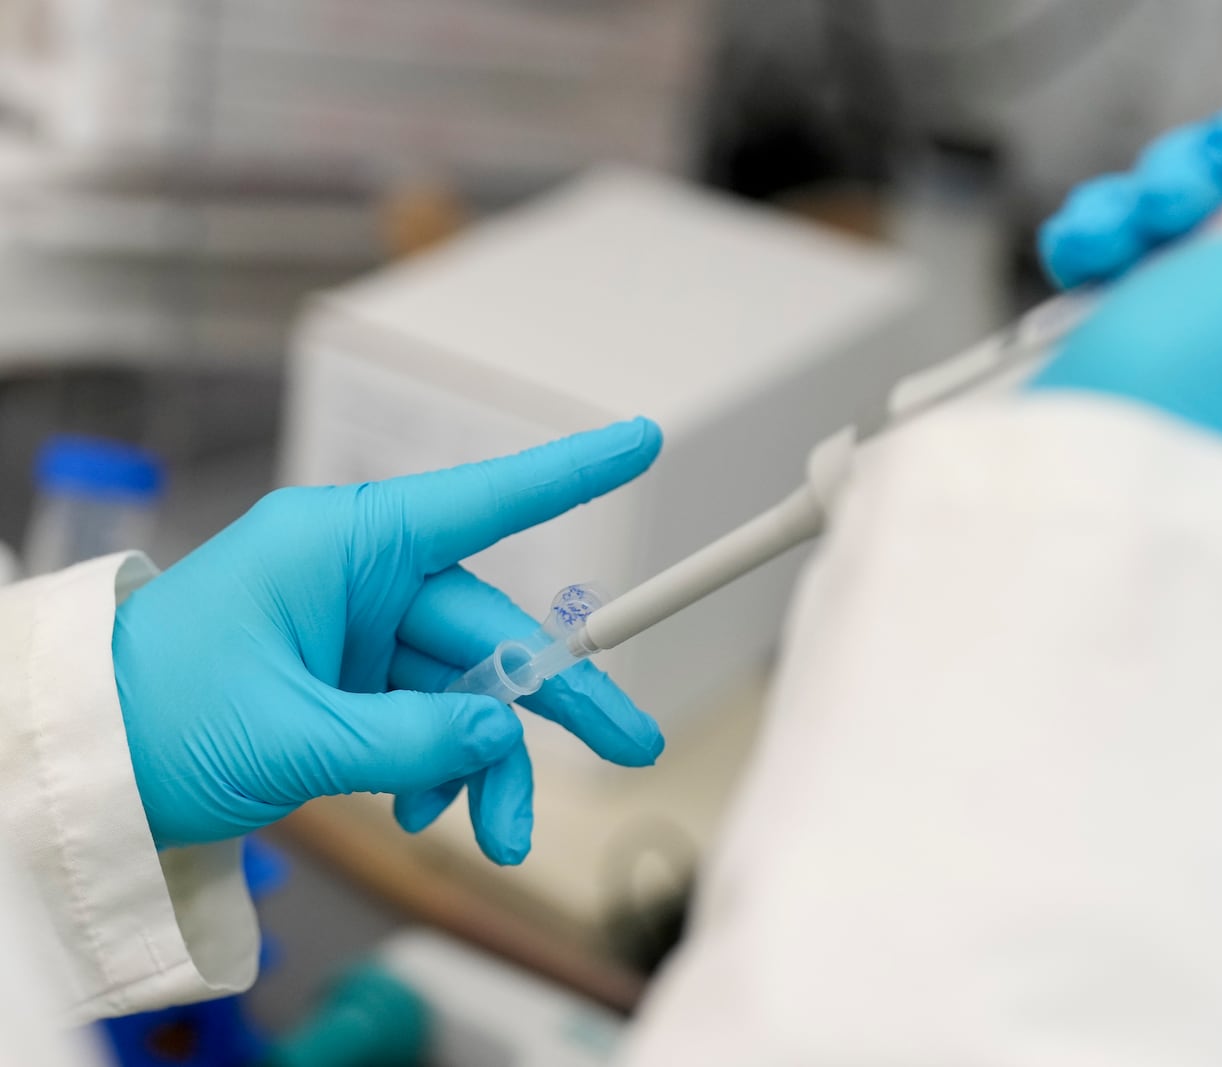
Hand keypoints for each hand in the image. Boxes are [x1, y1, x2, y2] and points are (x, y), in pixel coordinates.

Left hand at [113, 419, 665, 863]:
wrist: (80, 770)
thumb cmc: (151, 718)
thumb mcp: (290, 735)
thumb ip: (411, 739)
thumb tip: (500, 736)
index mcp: (341, 546)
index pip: (483, 502)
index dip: (570, 474)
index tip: (640, 441)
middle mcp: (359, 577)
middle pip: (492, 628)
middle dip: (555, 700)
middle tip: (630, 743)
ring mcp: (355, 633)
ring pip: (466, 689)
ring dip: (488, 763)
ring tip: (500, 837)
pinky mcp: (349, 682)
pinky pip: (427, 719)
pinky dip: (436, 770)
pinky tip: (417, 812)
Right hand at [1031, 48, 1221, 508]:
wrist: (1087, 489)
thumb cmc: (1218, 389)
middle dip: (1218, 176)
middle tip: (1177, 197)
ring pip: (1213, 224)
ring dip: (1151, 204)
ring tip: (1118, 235)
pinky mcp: (1174, 375)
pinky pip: (1150, 270)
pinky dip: (1111, 246)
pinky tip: (1086, 257)